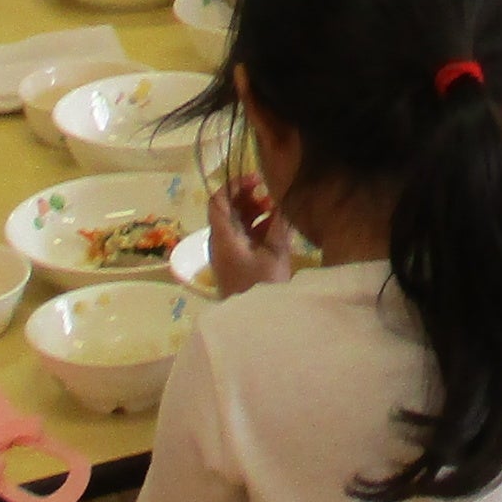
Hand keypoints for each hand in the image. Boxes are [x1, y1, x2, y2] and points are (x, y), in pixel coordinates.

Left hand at [203, 173, 296, 295]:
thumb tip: (283, 198)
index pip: (218, 201)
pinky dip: (256, 226)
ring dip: (253, 211)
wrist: (253, 322)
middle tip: (269, 192)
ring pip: (236, 223)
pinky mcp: (236, 262)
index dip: (234, 185)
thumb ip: (279, 224)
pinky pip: (243, 236)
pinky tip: (275, 226)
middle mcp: (220, 242)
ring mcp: (227, 253)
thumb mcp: (276, 253)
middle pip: (227, 210)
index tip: (256, 179)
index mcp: (224, 237)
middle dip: (247, 196)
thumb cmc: (263, 286)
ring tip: (275, 208)